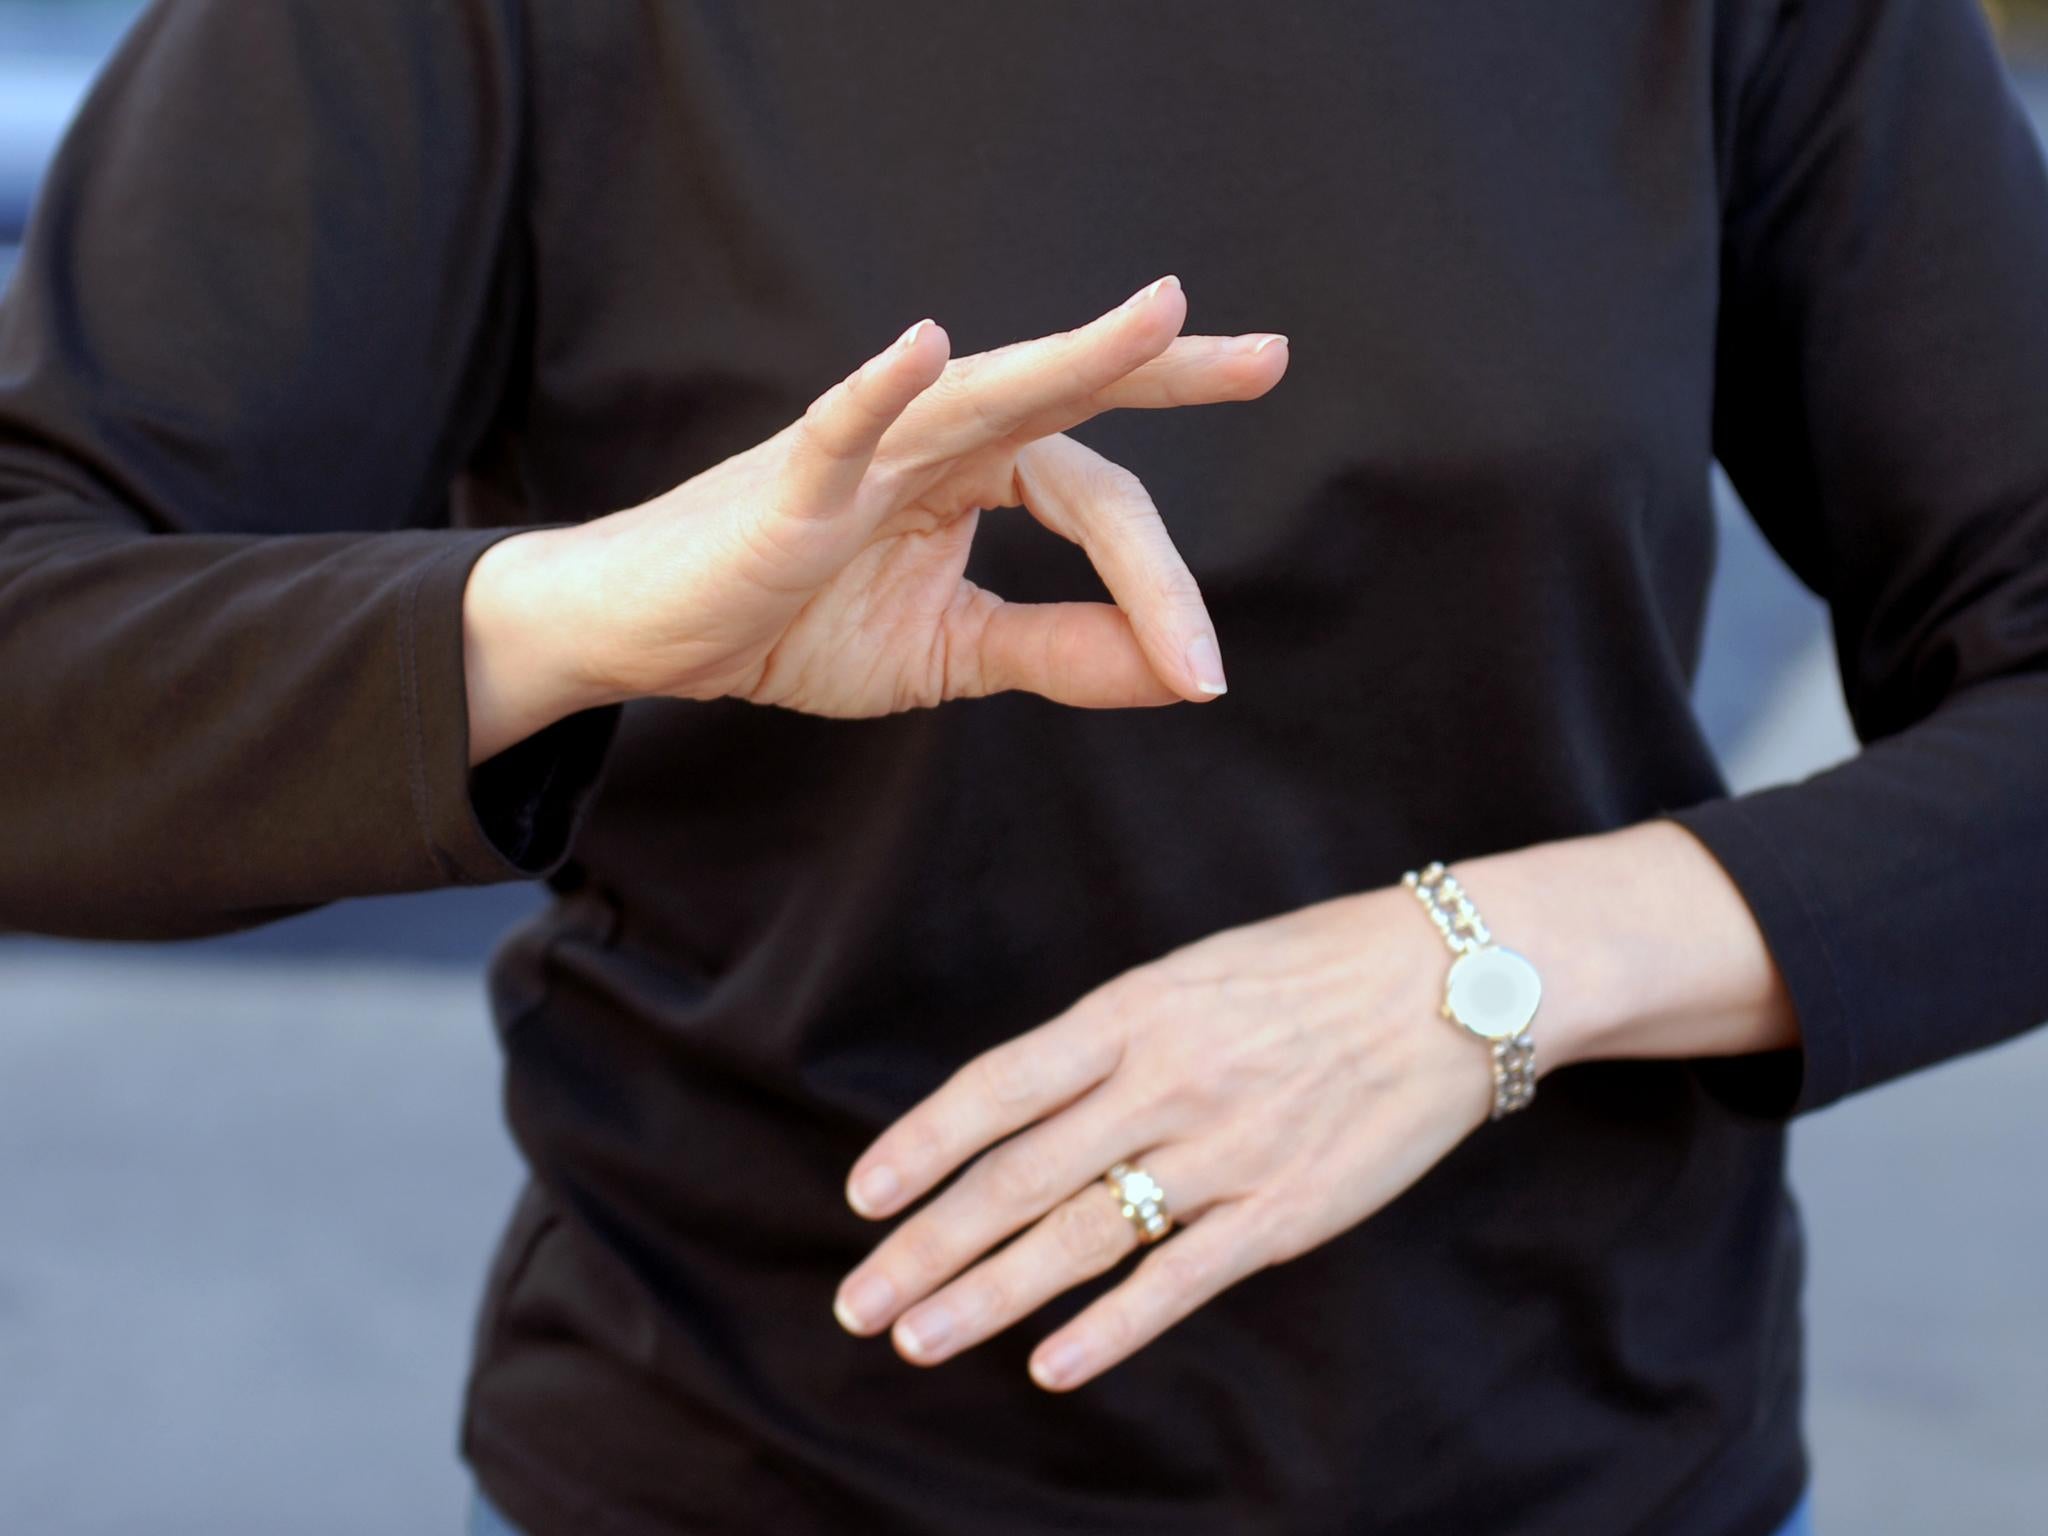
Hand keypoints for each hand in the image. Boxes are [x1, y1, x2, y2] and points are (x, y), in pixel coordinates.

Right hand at [463, 274, 1290, 760]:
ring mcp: (866, 451)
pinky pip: (840, 427)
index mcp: (976, 475)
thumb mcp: (952, 652)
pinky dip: (877, 390)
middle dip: (1163, 373)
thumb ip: (1062, 650)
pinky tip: (922, 346)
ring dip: (1069, 358)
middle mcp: (934, 442)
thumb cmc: (792, 621)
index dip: (1159, 587)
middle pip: (1063, 400)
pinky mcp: (791, 483)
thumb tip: (1183, 673)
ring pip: (980, 395)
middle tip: (1266, 358)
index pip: (1096, 501)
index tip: (1204, 673)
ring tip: (1159, 316)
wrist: (657, 636)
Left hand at [829, 884, 1500, 1391]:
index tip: (863, 1195)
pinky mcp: (1283, 1211)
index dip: (923, 1143)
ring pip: (1082, 1235)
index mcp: (1133, 1011)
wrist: (1452, 982)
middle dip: (928, 1246)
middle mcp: (1166, 1081)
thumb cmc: (1310, 970)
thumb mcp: (1189, 975)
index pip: (1000, 1086)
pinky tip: (1050, 1366)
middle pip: (1020, 1177)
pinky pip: (1179, 1278)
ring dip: (990, 1296)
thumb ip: (1108, 1043)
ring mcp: (1224, 1151)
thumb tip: (1018, 1112)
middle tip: (858, 1304)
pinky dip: (1110, 1328)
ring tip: (918, 1341)